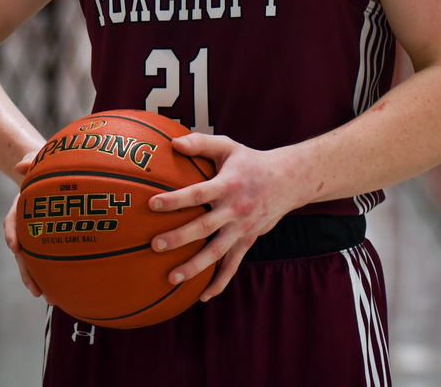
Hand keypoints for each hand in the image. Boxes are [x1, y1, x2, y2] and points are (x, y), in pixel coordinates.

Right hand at [4, 152, 42, 298]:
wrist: (51, 168)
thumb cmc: (43, 163)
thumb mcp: (35, 157)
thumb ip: (30, 160)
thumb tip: (21, 166)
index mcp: (22, 205)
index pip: (13, 220)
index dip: (12, 233)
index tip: (14, 246)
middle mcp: (27, 222)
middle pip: (23, 250)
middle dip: (27, 271)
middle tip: (35, 290)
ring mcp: (38, 231)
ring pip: (35, 259)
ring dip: (40, 279)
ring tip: (50, 298)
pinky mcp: (52, 236)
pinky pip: (51, 256)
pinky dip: (55, 272)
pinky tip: (64, 288)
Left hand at [147, 134, 304, 302]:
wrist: (288, 181)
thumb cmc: (249, 161)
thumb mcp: (227, 147)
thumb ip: (200, 143)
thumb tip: (172, 143)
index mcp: (228, 185)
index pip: (198, 193)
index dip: (176, 200)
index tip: (152, 204)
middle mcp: (235, 209)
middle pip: (204, 227)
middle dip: (179, 237)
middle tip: (155, 245)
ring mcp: (242, 228)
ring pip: (217, 252)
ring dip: (195, 267)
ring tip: (171, 278)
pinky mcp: (248, 241)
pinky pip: (233, 265)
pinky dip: (219, 282)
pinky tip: (202, 296)